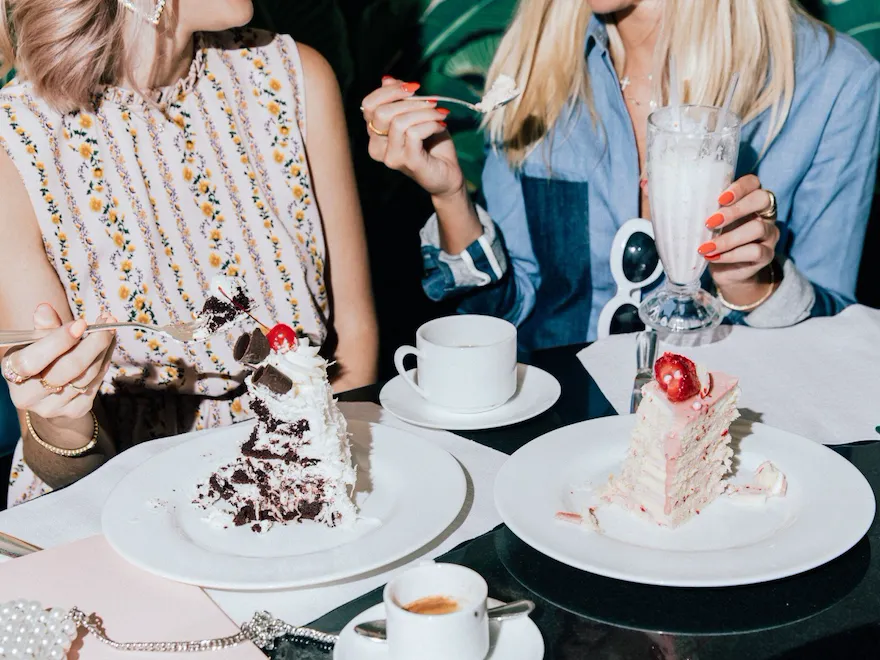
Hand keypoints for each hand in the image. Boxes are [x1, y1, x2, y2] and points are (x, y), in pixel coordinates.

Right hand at [3, 304, 115, 420]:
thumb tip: (45, 309)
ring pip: (87, 375)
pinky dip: (105, 362)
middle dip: (93, 342)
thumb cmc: (39, 359)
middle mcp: (29, 395)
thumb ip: (43, 328)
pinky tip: (108, 347)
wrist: (46, 394)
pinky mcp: (74, 411)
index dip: (59, 341)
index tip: (82, 323)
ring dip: (104, 349)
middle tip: (107, 321)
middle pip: (69, 368)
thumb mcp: (34, 343)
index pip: (33, 360)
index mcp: (12, 373)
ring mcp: (52, 407)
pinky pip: (96, 384)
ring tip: (110, 328)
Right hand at [361, 78, 464, 197]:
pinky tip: (441, 126)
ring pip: (398, 122)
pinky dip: (431, 124)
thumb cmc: (432, 143)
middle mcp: (377, 148)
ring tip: (441, 114)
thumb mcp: (416, 114)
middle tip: (432, 102)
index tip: (414, 87)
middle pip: (381, 112)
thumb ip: (400, 98)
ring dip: (425, 112)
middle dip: (410, 101)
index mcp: (375, 134)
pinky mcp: (408, 162)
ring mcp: (391, 157)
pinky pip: (413, 133)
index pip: (368, 105)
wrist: (448, 173)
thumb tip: (386, 79)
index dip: (389, 91)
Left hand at [698, 174, 779, 295]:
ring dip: (728, 238)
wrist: (725, 270)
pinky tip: (713, 257)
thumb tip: (677, 205)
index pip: (753, 182)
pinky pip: (754, 251)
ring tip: (705, 247)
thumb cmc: (714, 238)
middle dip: (735, 210)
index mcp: (750, 199)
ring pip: (758, 228)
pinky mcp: (767, 254)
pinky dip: (730, 255)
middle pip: (762, 199)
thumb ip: (705, 211)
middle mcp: (765, 213)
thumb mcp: (709, 222)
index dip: (739, 187)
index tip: (719, 199)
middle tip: (710, 222)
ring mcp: (769, 234)